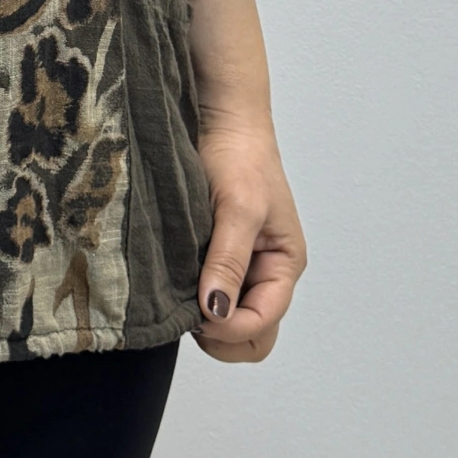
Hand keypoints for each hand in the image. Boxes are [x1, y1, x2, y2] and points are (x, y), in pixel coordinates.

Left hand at [192, 123, 306, 363]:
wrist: (221, 121)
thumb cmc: (241, 157)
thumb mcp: (238, 209)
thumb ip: (228, 262)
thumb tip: (216, 312)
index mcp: (284, 265)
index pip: (263, 324)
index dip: (230, 328)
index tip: (199, 313)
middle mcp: (264, 273)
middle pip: (252, 336)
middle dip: (222, 336)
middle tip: (190, 314)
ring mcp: (238, 268)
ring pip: (226, 321)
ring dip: (203, 318)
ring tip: (179, 293)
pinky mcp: (212, 258)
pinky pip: (205, 296)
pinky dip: (190, 299)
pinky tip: (173, 281)